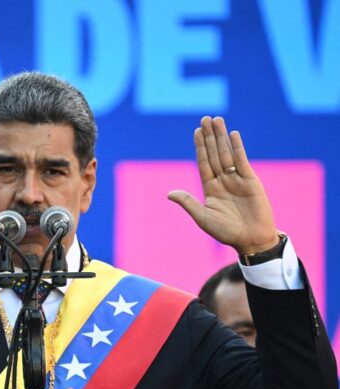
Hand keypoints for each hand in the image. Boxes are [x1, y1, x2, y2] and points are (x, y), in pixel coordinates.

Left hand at [168, 116, 278, 255]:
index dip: (200, 147)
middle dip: (210, 136)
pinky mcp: (251, 180)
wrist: (251, 239)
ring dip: (222, 137)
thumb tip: (169, 194)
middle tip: (205, 118)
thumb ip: (188, 203)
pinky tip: (232, 135)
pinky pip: (242, 160)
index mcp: (210, 189)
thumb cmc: (226, 232)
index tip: (196, 131)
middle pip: (215, 154)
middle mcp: (223, 181)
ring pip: (227, 153)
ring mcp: (237, 179)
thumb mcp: (203, 217)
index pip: (203, 163)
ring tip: (217, 120)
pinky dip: (237, 147)